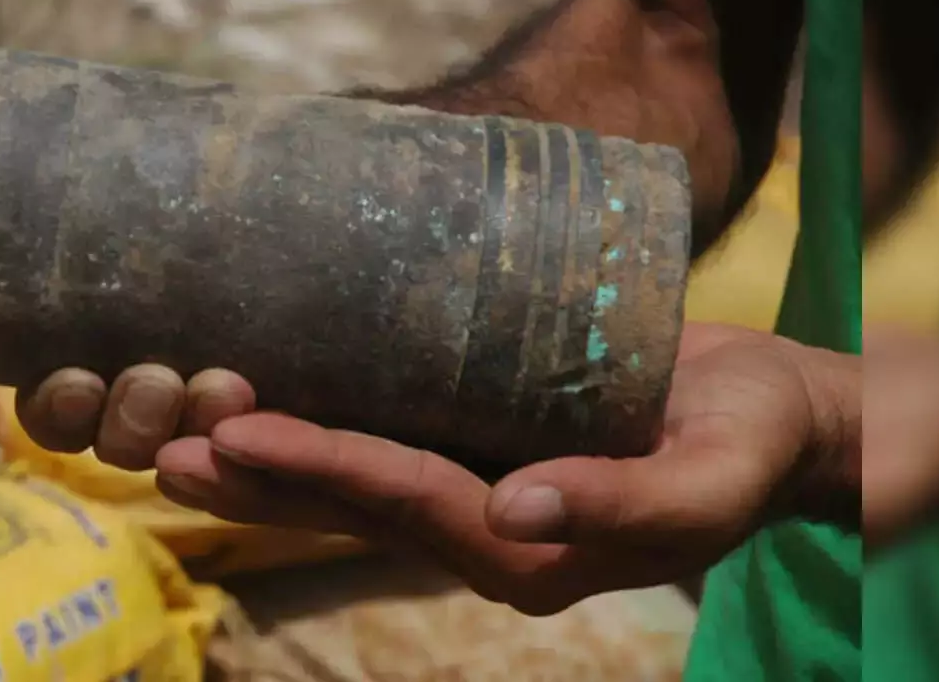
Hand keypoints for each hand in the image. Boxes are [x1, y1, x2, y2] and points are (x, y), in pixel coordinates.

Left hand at [16, 323, 858, 613]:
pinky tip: (268, 389)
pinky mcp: (479, 443)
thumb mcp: (709, 480)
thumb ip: (622, 506)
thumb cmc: (754, 445)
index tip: (233, 435)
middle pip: (352, 499)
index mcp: (529, 548)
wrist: (781, 418)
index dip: (318, 467)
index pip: (404, 501)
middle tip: (158, 442)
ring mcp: (477, 488)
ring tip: (176, 427)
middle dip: (256, 472)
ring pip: (354, 476)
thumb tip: (516, 514)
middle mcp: (487, 527)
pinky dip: (319, 420)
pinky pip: (387, 438)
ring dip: (266, 455)